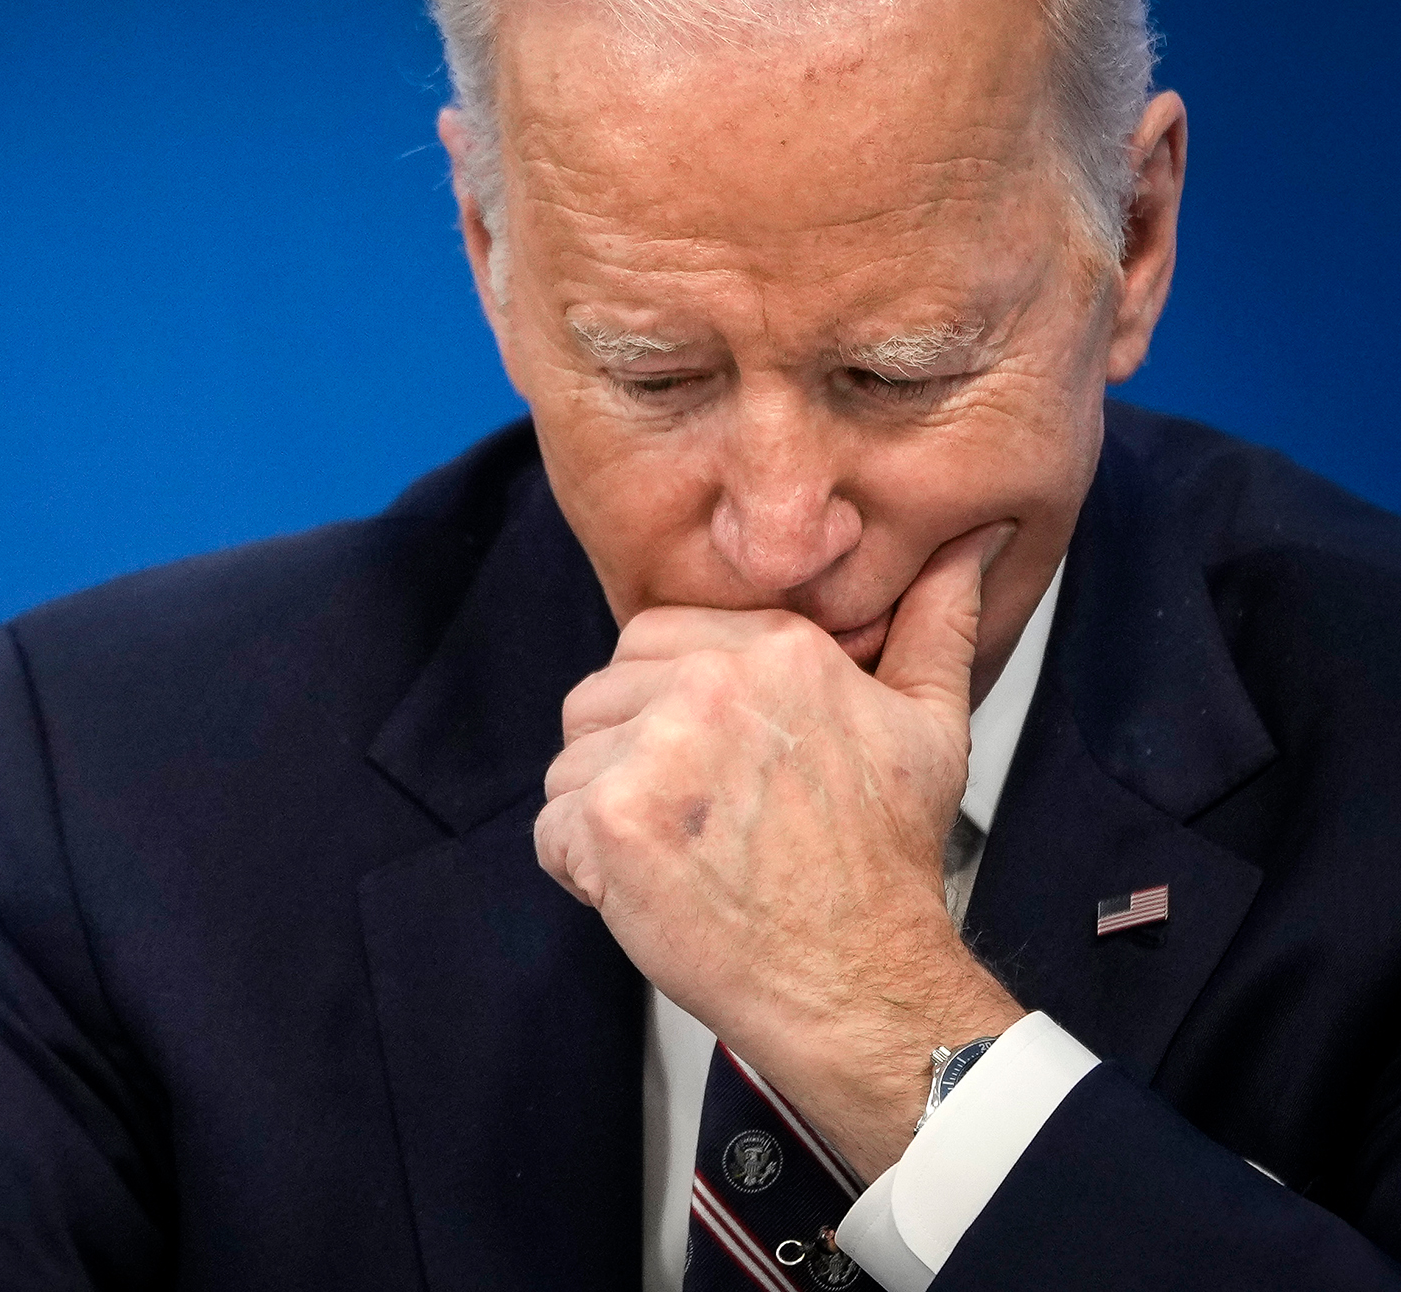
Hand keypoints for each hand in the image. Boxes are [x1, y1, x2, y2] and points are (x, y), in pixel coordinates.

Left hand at [536, 523, 1026, 1177]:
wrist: (858, 979)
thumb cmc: (882, 865)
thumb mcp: (931, 724)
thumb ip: (937, 623)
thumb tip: (969, 541)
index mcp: (778, 648)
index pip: (652, 638)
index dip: (663, 708)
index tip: (707, 767)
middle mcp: (712, 685)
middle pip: (599, 696)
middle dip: (627, 760)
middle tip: (695, 823)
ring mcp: (655, 752)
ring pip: (570, 762)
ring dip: (605, 816)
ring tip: (680, 858)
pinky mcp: (611, 822)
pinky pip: (551, 829)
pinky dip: (584, 872)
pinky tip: (653, 891)